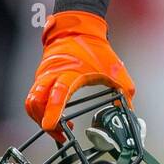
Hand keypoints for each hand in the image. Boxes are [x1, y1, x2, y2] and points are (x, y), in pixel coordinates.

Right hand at [25, 9, 135, 137]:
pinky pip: (34, 98)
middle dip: (44, 121)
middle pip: (36, 102)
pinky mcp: (40, 78)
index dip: (53, 111)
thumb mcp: (114, 68)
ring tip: (59, 129)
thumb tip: (131, 110)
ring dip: (40, 118)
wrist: (77, 28)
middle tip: (60, 135)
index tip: (51, 126)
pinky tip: (55, 117)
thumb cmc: (95, 48)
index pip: (58, 93)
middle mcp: (52, 74)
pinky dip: (41, 110)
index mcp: (70, 72)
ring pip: (32, 102)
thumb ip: (124, 90)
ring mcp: (43, 76)